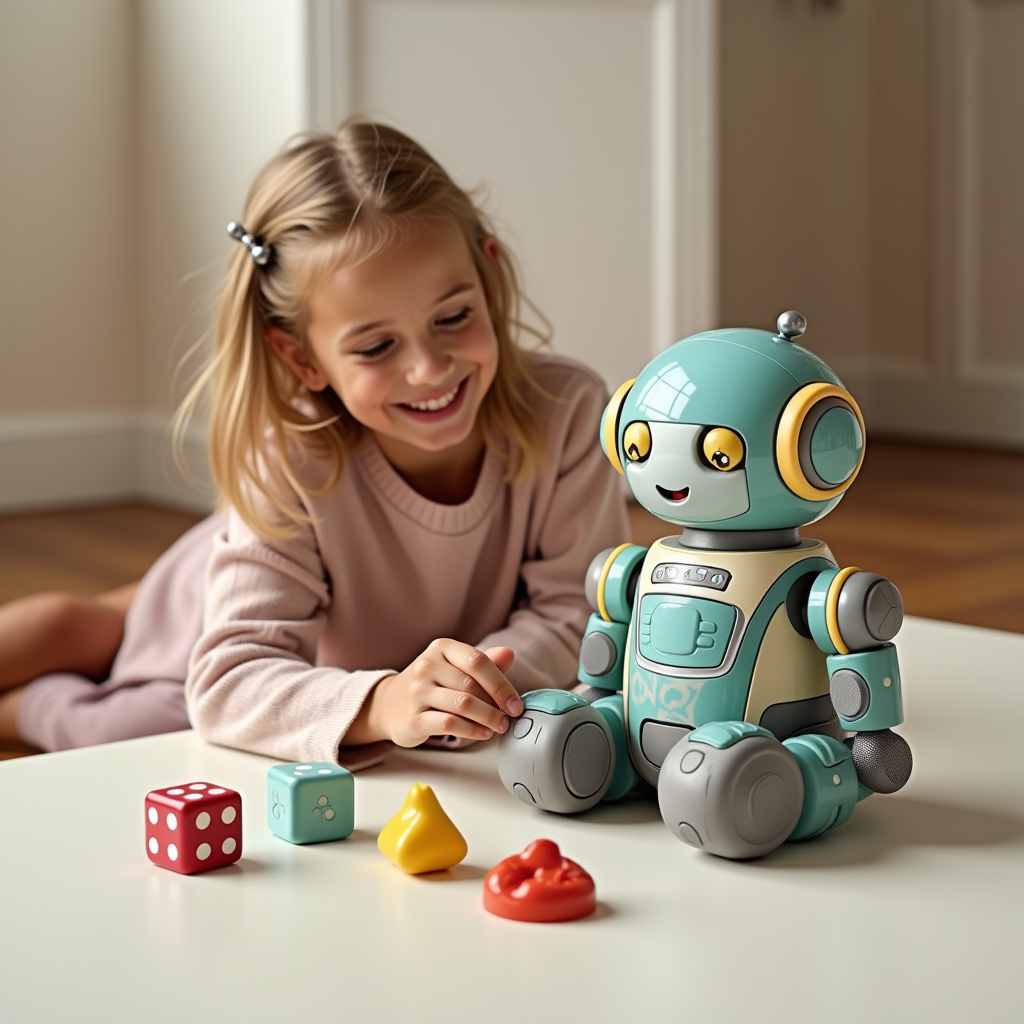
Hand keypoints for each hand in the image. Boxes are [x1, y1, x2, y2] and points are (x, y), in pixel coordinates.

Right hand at [354, 640, 521, 747]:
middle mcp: (427, 666)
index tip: (515, 702)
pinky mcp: (413, 718)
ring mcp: (417, 692)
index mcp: (442, 648)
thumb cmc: (430, 684)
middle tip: (509, 717)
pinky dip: (472, 730)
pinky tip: (482, 733)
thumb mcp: (455, 667)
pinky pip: (450, 724)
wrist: (388, 704)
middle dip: (496, 704)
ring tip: (498, 726)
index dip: (501, 684)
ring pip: (463, 704)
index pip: (478, 661)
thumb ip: (483, 662)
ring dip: (488, 718)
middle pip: (472, 685)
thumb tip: (509, 654)